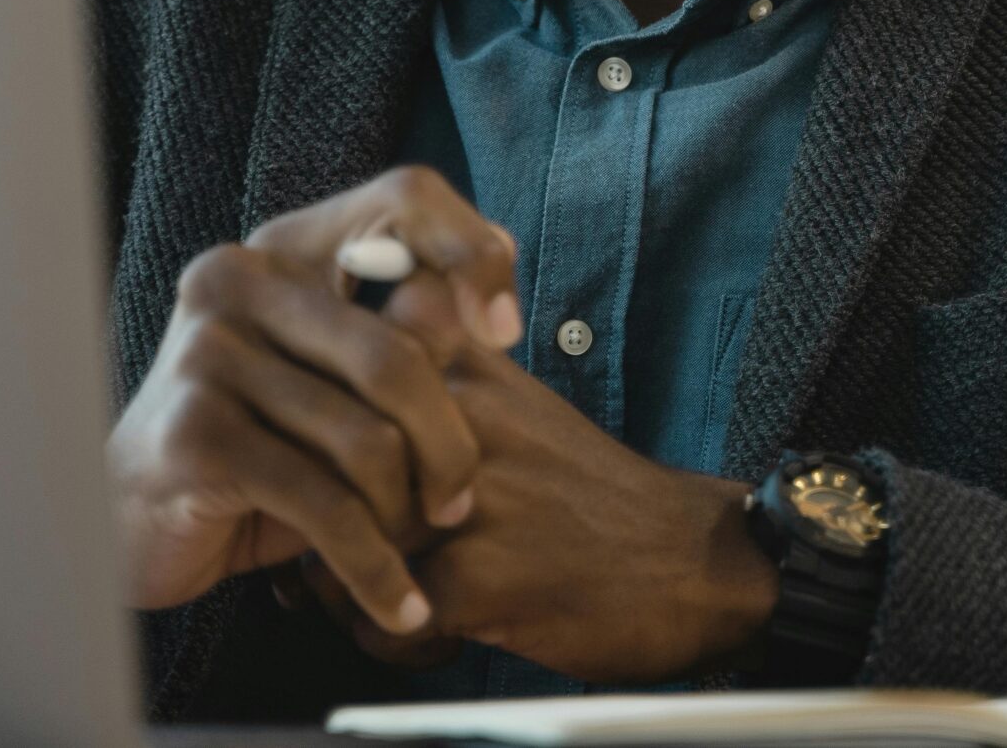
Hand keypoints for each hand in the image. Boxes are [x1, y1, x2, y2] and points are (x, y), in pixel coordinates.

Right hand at [106, 166, 522, 630]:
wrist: (138, 521)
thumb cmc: (263, 445)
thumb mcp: (339, 382)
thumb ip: (406, 331)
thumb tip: (489, 284)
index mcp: (285, 248)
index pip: (402, 196)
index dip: (472, 252)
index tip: (505, 333)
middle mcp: (237, 280)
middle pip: (400, 355)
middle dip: (450, 446)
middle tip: (458, 500)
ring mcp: (208, 354)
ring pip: (368, 440)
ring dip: (406, 512)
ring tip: (413, 544)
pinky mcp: (196, 434)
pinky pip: (326, 506)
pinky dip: (375, 566)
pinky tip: (399, 601)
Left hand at [293, 343, 778, 683]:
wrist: (692, 558)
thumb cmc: (586, 490)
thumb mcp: (508, 401)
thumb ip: (420, 389)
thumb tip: (313, 422)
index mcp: (463, 364)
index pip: (332, 381)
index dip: (317, 440)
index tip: (329, 470)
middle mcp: (460, 419)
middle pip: (325, 470)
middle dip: (320, 526)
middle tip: (342, 555)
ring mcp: (469, 499)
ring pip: (342, 546)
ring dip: (351, 588)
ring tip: (396, 596)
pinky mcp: (481, 578)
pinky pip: (386, 616)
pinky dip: (398, 641)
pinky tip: (439, 636)